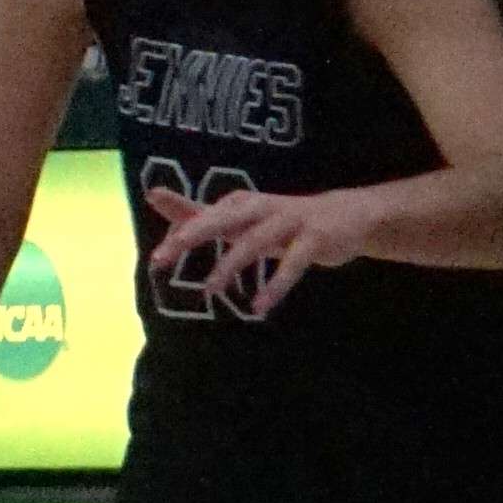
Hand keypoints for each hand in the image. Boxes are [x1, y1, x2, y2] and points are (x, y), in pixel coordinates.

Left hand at [147, 171, 369, 313]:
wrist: (349, 215)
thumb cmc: (282, 220)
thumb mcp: (241, 218)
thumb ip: (198, 212)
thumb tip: (153, 197)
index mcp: (240, 203)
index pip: (204, 213)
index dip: (179, 230)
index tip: (157, 255)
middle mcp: (261, 207)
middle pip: (222, 218)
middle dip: (193, 234)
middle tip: (163, 257)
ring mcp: (289, 221)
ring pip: (254, 241)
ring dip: (230, 266)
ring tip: (210, 291)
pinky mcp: (314, 238)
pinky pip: (292, 263)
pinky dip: (276, 285)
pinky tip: (260, 306)